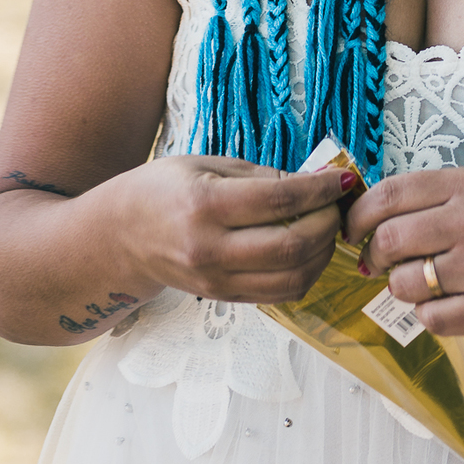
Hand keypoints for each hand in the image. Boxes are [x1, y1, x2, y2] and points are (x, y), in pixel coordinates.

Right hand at [110, 155, 351, 304]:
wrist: (119, 237)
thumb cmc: (162, 189)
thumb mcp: (205, 165)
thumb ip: (258, 175)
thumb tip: (310, 183)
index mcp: (205, 205)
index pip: (280, 200)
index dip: (320, 190)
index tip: (343, 178)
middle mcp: (211, 249)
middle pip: (292, 246)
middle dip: (328, 224)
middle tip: (338, 205)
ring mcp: (217, 281)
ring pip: (292, 278)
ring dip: (323, 254)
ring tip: (327, 227)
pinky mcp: (223, 298)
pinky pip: (278, 295)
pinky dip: (304, 273)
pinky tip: (308, 249)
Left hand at [344, 168, 463, 337]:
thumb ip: (426, 199)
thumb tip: (365, 220)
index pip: (389, 193)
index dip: (359, 215)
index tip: (352, 230)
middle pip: (389, 239)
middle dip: (374, 255)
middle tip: (380, 262)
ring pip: (404, 283)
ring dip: (401, 288)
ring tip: (421, 283)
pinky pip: (429, 318)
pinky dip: (428, 315)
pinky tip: (447, 303)